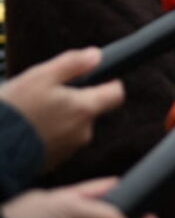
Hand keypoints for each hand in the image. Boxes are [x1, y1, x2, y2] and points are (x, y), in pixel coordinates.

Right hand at [0, 48, 122, 169]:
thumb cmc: (14, 111)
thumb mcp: (40, 77)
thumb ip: (72, 64)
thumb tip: (96, 55)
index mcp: (84, 109)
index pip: (116, 94)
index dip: (109, 83)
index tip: (97, 79)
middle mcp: (83, 132)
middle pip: (90, 110)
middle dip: (73, 101)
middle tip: (46, 96)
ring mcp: (69, 149)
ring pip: (73, 126)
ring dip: (59, 118)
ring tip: (31, 114)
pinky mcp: (54, 162)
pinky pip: (58, 142)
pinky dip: (48, 134)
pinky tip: (27, 130)